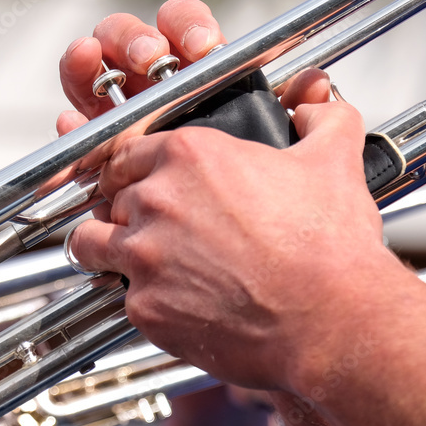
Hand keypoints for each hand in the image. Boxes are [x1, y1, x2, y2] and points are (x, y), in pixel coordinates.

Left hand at [61, 0, 394, 391]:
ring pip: (91, 243)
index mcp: (189, 156)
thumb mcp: (334, 162)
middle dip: (125, 210)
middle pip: (110, 197)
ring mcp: (143, 256)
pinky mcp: (144, 306)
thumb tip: (316, 104)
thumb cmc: (329, 249)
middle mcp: (156, 201)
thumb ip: (320, 119)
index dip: (133, 167)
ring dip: (104, 248)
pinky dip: (141, 299)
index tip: (139, 179)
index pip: (126, 150)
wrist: (331, 321)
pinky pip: (122, 297)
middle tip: (148, 225)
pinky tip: (171, 301)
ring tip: (133, 258)